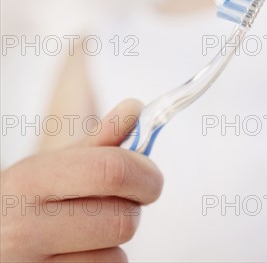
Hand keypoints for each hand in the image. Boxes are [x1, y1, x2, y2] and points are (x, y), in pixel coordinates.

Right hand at [1, 99, 162, 261]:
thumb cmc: (28, 199)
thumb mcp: (52, 164)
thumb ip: (99, 139)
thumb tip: (134, 109)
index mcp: (30, 180)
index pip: (109, 171)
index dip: (144, 172)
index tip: (150, 174)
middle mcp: (25, 228)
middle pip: (121, 219)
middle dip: (132, 208)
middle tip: (121, 200)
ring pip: (117, 255)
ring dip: (115, 240)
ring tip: (90, 228)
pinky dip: (104, 262)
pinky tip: (80, 251)